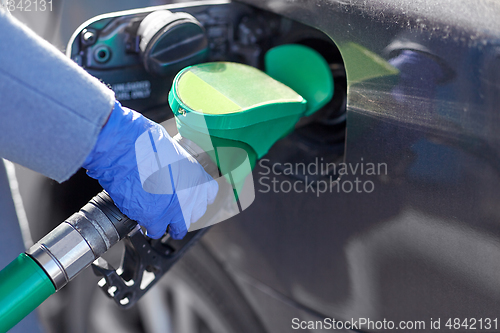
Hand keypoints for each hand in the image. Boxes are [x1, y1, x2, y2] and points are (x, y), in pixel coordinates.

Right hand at [83, 101, 217, 238]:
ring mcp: (173, 209)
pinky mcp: (154, 218)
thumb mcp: (173, 152)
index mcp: (197, 176)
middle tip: (172, 211)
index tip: (192, 200)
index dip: (198, 198)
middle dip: (183, 214)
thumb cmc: (145, 143)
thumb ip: (179, 169)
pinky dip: (148, 227)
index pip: (209, 195)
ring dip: (167, 225)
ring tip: (158, 221)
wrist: (125, 148)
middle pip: (194, 214)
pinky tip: (144, 220)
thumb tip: (173, 174)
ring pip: (177, 228)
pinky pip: (155, 230)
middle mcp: (190, 195)